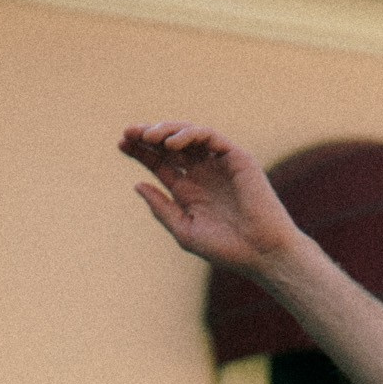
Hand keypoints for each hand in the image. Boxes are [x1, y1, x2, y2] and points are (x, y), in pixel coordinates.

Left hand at [120, 124, 298, 271]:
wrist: (261, 253)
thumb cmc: (226, 249)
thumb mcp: (184, 230)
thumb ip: (162, 208)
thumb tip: (137, 184)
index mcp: (188, 190)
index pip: (160, 162)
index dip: (140, 151)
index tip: (121, 144)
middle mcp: (201, 172)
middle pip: (170, 145)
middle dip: (148, 136)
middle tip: (128, 133)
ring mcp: (218, 163)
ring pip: (188, 135)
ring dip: (167, 131)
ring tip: (149, 136)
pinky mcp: (235, 157)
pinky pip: (209, 137)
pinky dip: (190, 135)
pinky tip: (173, 144)